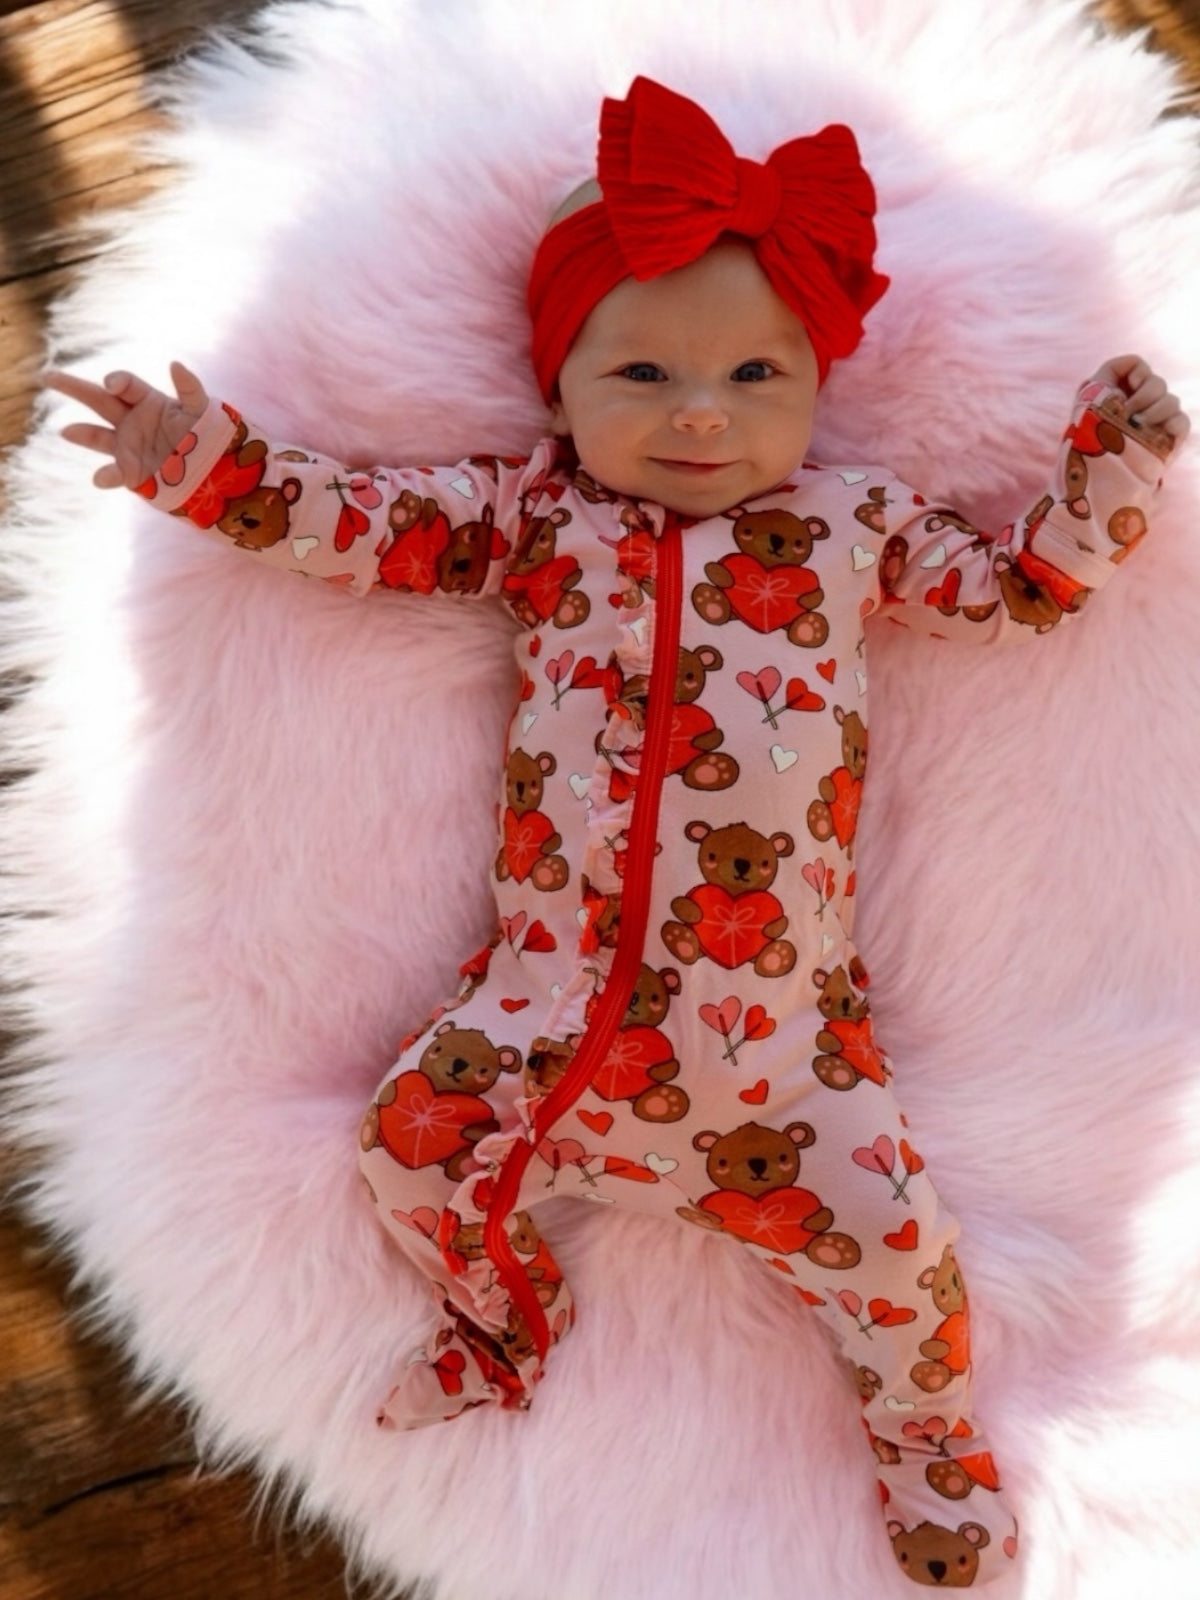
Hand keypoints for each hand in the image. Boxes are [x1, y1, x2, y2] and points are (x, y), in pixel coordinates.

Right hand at [43, 362, 208, 487]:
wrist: (211, 468)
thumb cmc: (207, 433)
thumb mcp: (202, 409)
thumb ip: (190, 387)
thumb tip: (176, 364)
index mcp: (147, 400)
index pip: (126, 385)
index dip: (118, 381)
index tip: (112, 383)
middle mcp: (131, 419)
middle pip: (99, 400)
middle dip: (74, 388)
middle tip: (49, 376)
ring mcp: (127, 445)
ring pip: (98, 436)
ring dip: (82, 434)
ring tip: (65, 432)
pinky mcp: (131, 471)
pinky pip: (114, 473)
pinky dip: (107, 476)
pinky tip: (100, 478)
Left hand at [1093, 354, 1190, 446]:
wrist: (1096, 476)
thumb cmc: (1087, 440)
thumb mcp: (1088, 400)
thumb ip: (1108, 373)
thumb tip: (1133, 364)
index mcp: (1121, 392)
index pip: (1137, 366)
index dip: (1134, 373)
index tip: (1122, 392)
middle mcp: (1143, 403)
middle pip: (1157, 382)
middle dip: (1142, 397)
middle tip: (1127, 415)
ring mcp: (1158, 421)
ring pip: (1171, 400)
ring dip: (1153, 413)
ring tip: (1138, 428)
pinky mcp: (1169, 439)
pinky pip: (1182, 422)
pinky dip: (1173, 425)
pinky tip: (1159, 433)